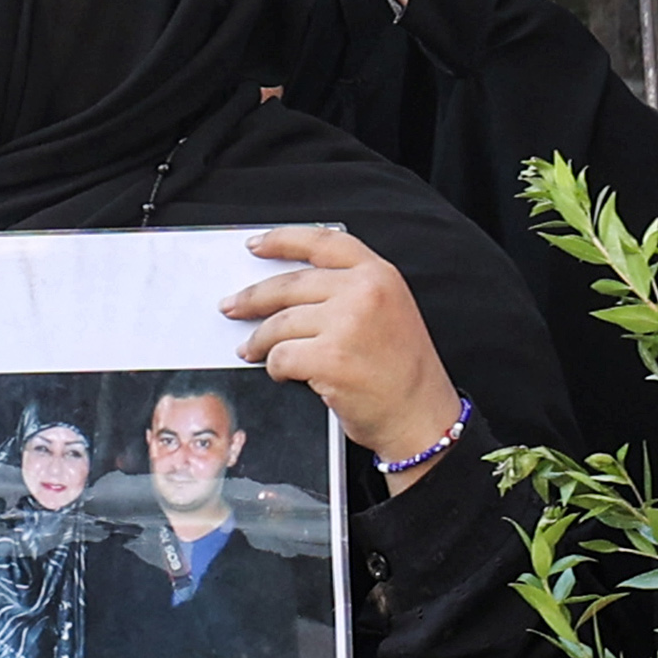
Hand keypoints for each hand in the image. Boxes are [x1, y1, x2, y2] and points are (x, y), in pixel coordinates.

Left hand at [232, 223, 458, 465]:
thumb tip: (288, 291)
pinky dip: (275, 367)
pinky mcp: (330, 359)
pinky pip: (281, 357)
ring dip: (260, 340)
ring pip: (279, 323)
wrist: (423, 417)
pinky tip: (282, 373)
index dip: (283, 240)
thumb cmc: (406, 373)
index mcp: (380, 275)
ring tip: (252, 350)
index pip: (322, 242)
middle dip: (252, 298)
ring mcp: (347, 324)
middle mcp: (365, 292)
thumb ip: (351, 290)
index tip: (256, 246)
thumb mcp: (391, 312)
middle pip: (289, 284)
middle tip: (233, 307)